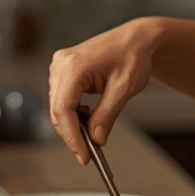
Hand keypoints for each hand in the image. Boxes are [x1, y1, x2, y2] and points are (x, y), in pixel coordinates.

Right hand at [49, 17, 158, 163]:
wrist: (136, 39)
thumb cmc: (133, 56)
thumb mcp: (124, 89)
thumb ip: (107, 115)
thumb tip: (96, 140)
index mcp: (74, 66)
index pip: (63, 109)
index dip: (71, 136)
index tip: (84, 157)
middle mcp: (61, 64)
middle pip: (58, 110)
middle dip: (72, 134)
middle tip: (89, 153)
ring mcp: (59, 66)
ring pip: (58, 106)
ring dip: (72, 123)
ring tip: (93, 130)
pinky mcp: (63, 69)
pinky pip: (62, 98)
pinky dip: (73, 112)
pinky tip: (88, 114)